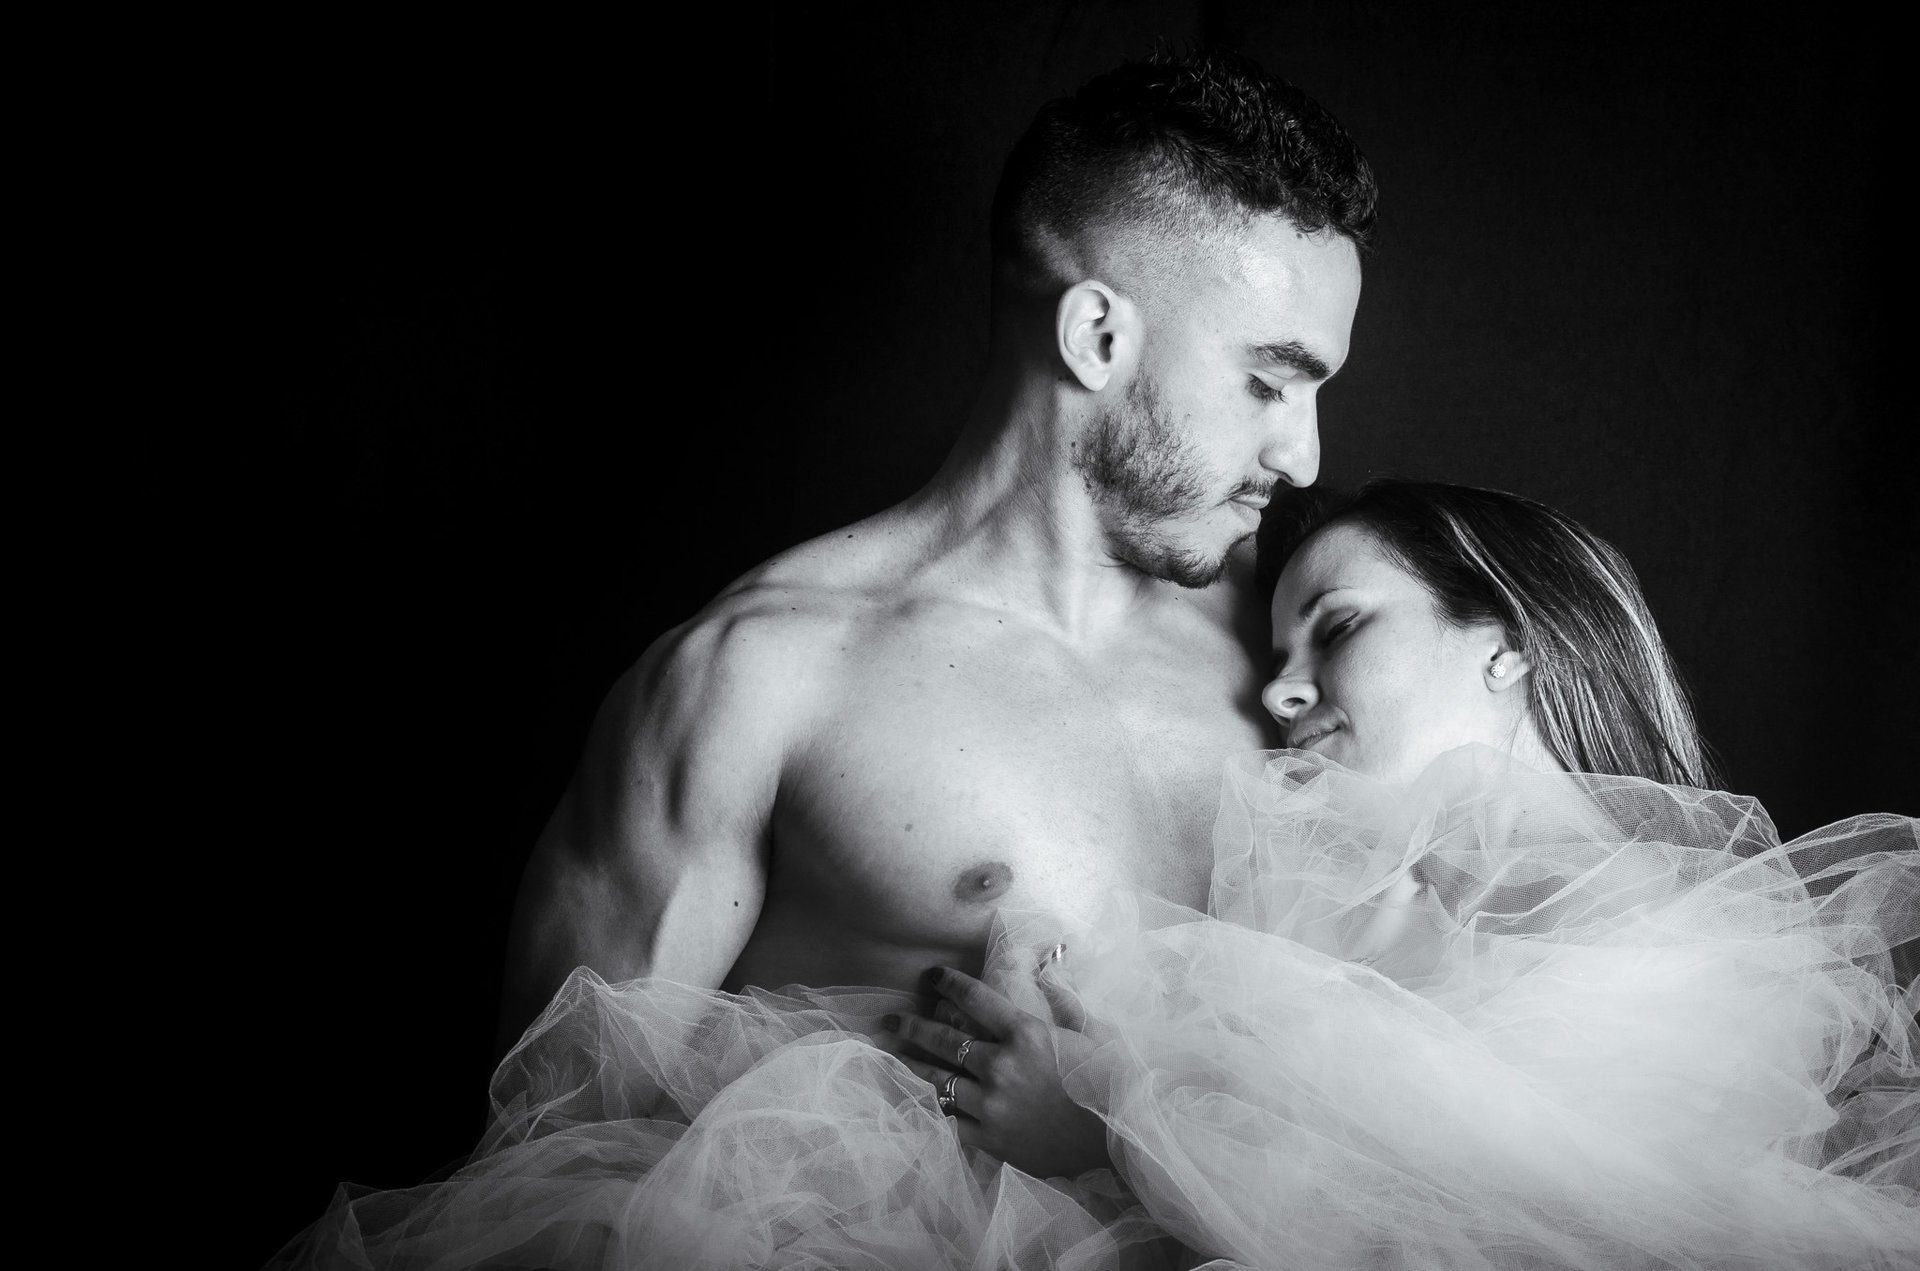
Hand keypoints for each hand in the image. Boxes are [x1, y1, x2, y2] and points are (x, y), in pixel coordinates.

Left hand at [884, 963, 1110, 1179]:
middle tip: (891, 1018)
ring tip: (894, 1053)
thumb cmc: (1113, 1083)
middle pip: (943, 1039)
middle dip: (912, 1024)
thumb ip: (1067, 999)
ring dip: (912, 1063)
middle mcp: (1002, 1065)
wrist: (1120, 1142)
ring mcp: (992, 1105)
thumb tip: (1050, 968)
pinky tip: (918, 1098)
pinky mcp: (990, 1138)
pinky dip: (932, 1106)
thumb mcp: (1096, 1032)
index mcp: (1027, 1033)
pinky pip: (949, 1119)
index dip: (948, 983)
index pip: (974, 998)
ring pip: (938, 1079)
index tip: (931, 977)